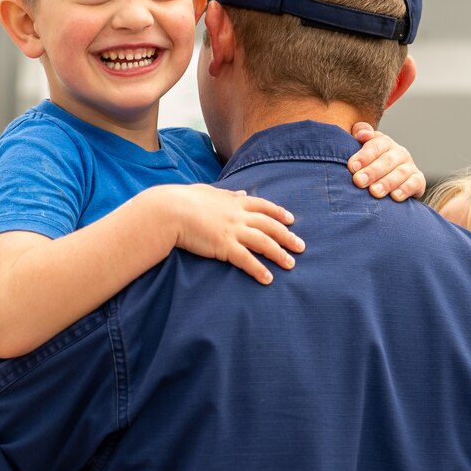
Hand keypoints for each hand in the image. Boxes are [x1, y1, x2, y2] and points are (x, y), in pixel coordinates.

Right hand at [167, 184, 304, 283]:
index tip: (291, 220)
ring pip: (264, 242)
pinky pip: (247, 260)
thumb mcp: (208, 191)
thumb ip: (226, 193)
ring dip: (280, 254)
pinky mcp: (224, 246)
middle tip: (301, 246)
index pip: (263, 206)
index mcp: (234, 201)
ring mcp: (233, 231)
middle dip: (288, 236)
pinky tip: (268, 278)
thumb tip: (240, 192)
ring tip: (291, 264)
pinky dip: (259, 270)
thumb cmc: (183, 200)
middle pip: (270, 226)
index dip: (279, 213)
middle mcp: (238, 215)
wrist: (169, 210)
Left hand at [348, 122, 425, 200]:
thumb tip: (363, 134)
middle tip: (359, 181)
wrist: (385, 180)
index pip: (375, 146)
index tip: (352, 167)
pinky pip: (415, 183)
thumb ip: (360, 132)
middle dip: (372, 172)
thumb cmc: (367, 163)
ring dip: (387, 183)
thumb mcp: (360, 146)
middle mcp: (398, 152)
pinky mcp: (418, 180)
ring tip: (374, 192)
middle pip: (386, 160)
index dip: (363, 156)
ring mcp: (409, 166)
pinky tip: (395, 196)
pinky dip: (406, 189)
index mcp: (383, 142)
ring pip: (400, 173)